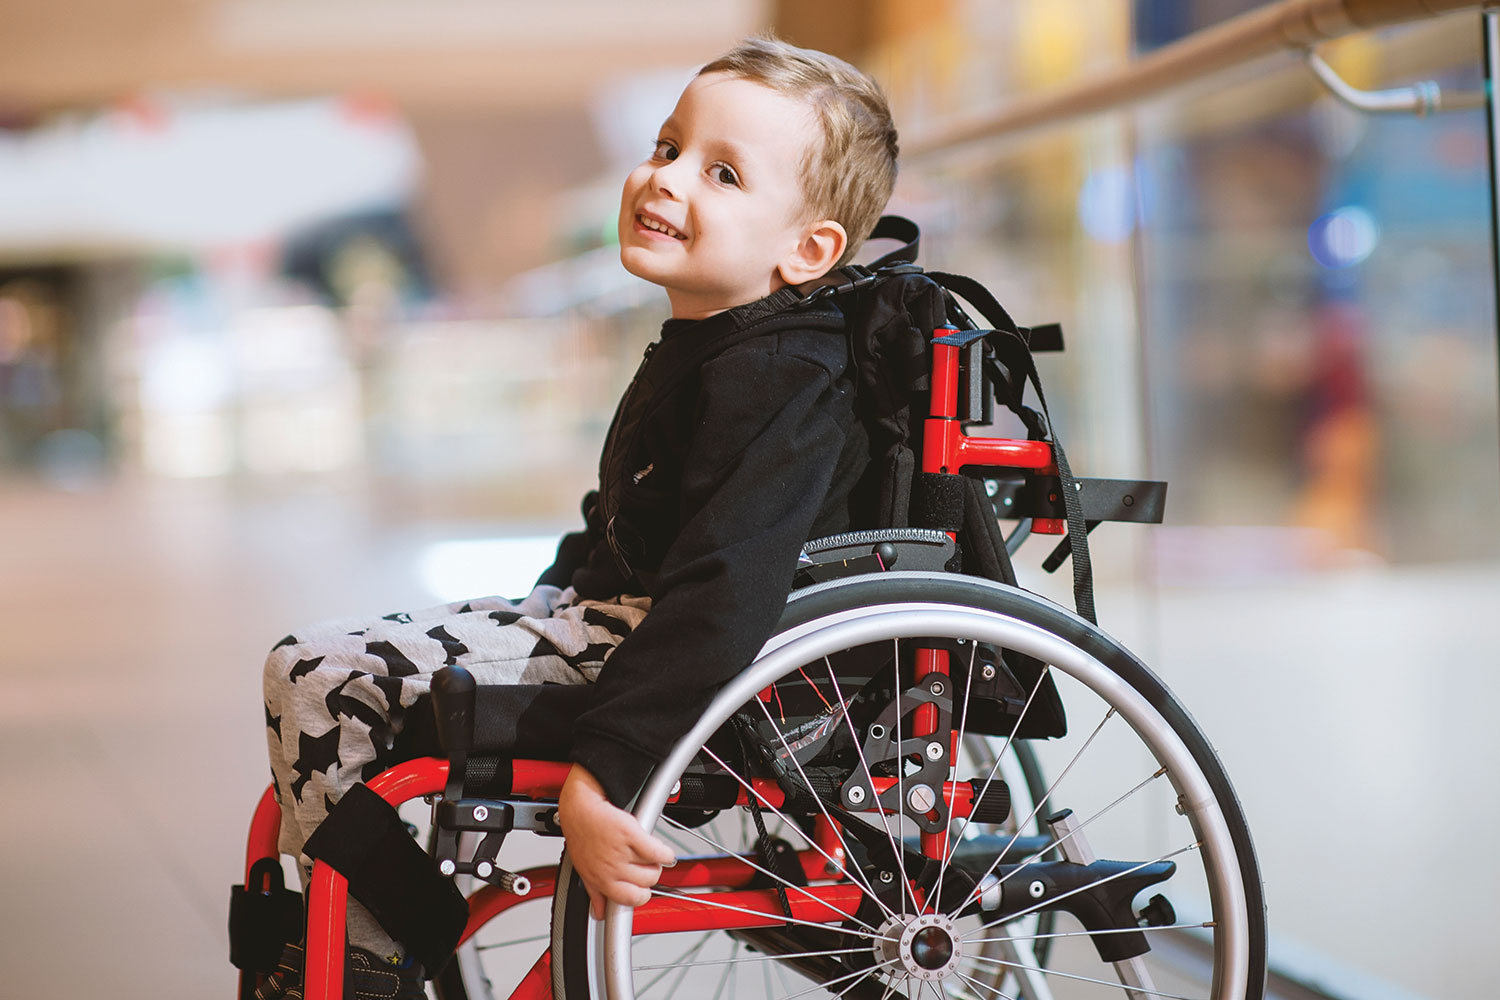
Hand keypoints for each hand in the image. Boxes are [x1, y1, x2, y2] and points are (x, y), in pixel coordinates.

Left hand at [556, 763, 675, 918]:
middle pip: (647, 883)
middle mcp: (612, 870)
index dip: (641, 894)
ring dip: (656, 862)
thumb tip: (599, 913)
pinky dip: (665, 852)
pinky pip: (659, 852)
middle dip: (650, 875)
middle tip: (645, 865)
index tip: (642, 887)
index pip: (632, 900)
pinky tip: (661, 850)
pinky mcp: (631, 835)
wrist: (581, 808)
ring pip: (654, 868)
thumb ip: (595, 894)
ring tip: (648, 853)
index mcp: (602, 881)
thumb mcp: (584, 871)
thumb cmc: (582, 836)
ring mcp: (622, 853)